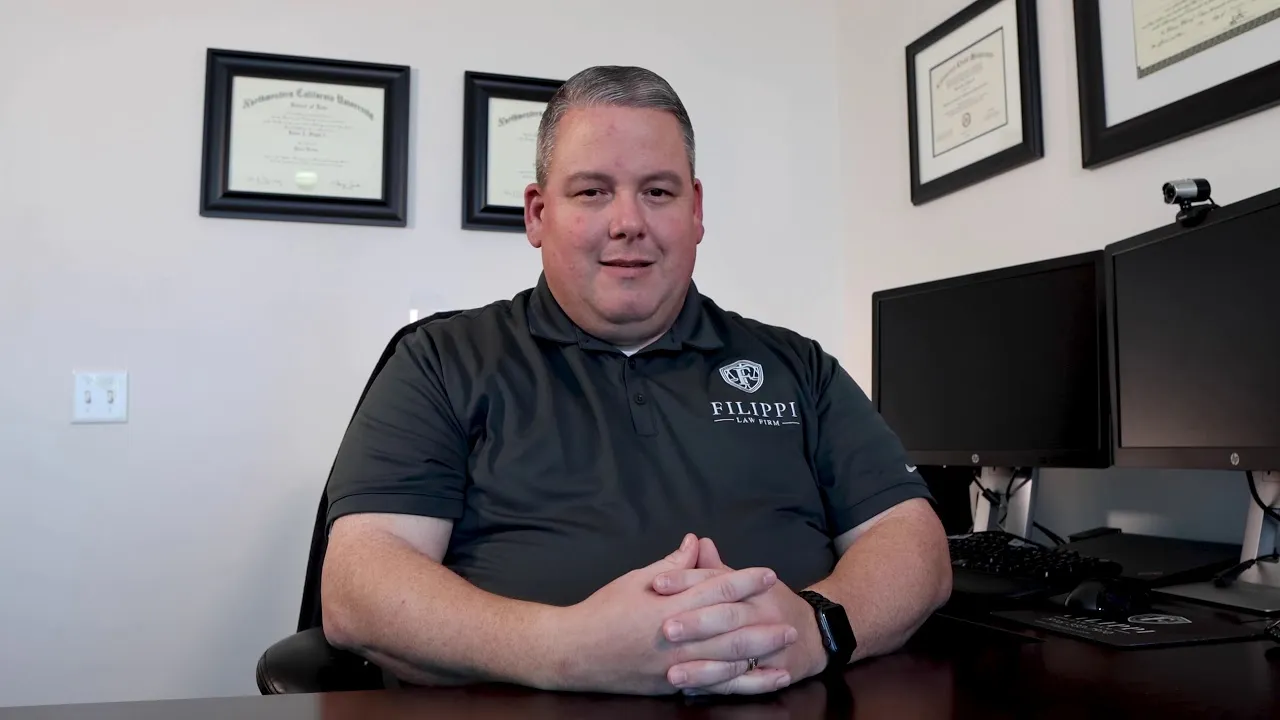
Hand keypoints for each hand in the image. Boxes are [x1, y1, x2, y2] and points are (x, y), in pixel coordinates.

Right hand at [549, 534, 793, 695]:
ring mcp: (676, 662)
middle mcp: (677, 634)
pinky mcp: (673, 684)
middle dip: (762, 620)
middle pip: (729, 626)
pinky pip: (714, 684)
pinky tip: (761, 678)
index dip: (745, 581)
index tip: (768, 575)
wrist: (575, 651)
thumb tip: (694, 543)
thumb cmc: (604, 610)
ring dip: (760, 651)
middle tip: (789, 618)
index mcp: (669, 603)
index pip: (716, 588)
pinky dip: (741, 681)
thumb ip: (671, 565)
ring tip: (784, 645)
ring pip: (727, 658)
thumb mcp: (636, 579)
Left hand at [652, 538, 827, 694]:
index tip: (657, 584)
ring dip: (703, 667)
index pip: (717, 581)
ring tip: (672, 673)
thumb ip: (717, 568)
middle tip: (666, 629)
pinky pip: (745, 685)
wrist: (816, 633)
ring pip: (735, 657)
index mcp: (753, 589)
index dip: (687, 581)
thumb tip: (695, 542)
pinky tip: (693, 692)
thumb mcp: (749, 582)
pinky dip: (719, 688)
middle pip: (728, 618)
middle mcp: (763, 616)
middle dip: (697, 624)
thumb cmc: (773, 603)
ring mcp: (771, 648)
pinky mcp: (774, 674)